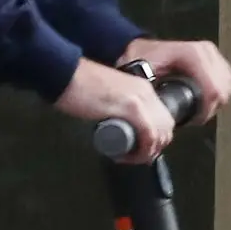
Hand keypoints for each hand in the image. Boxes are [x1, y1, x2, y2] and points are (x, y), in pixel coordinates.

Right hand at [57, 56, 176, 156]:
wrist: (64, 72)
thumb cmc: (78, 84)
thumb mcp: (108, 93)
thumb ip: (115, 104)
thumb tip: (115, 123)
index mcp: (142, 88)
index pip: (163, 119)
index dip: (155, 140)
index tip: (139, 149)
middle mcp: (146, 92)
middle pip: (166, 129)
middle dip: (153, 149)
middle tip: (133, 156)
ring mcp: (140, 99)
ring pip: (159, 135)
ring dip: (146, 153)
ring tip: (126, 157)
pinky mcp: (131, 107)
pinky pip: (149, 135)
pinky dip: (142, 151)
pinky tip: (126, 155)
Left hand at [117, 37, 230, 123]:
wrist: (145, 50)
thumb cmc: (143, 61)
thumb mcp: (142, 74)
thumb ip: (149, 89)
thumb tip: (155, 106)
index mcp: (191, 54)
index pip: (213, 89)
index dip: (205, 110)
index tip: (193, 119)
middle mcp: (205, 51)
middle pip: (222, 90)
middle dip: (209, 108)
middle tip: (194, 116)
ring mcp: (213, 54)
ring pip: (227, 88)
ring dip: (214, 103)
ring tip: (197, 109)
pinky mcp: (217, 59)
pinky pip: (228, 83)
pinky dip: (218, 95)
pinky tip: (204, 100)